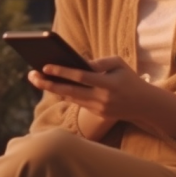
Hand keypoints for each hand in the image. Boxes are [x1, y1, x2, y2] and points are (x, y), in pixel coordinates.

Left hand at [27, 56, 151, 120]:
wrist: (143, 104)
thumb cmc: (128, 78)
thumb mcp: (118, 64)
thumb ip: (99, 62)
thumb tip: (79, 62)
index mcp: (108, 84)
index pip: (81, 77)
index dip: (62, 72)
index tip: (46, 66)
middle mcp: (101, 99)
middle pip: (69, 91)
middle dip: (48, 83)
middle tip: (31, 75)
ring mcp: (98, 109)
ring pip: (70, 98)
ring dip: (52, 88)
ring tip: (36, 78)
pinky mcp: (96, 114)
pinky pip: (76, 102)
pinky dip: (64, 93)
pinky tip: (51, 84)